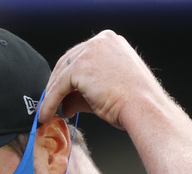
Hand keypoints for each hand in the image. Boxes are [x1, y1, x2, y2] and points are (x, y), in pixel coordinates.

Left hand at [39, 30, 169, 131]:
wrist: (144, 108)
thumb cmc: (135, 104)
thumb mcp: (107, 92)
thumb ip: (83, 95)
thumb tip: (65, 106)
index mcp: (111, 42)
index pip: (81, 57)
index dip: (68, 77)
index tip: (61, 92)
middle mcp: (101, 41)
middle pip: (68, 62)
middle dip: (57, 85)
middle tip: (51, 103)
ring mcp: (91, 51)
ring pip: (61, 74)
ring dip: (51, 95)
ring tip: (47, 113)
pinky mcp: (81, 66)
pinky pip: (58, 86)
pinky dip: (50, 102)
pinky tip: (47, 114)